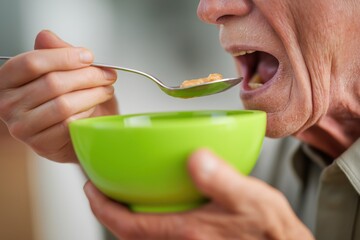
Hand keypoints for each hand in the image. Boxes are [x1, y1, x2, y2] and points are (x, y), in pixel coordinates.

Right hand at [0, 30, 117, 162]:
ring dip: (93, 94)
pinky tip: (94, 107)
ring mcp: (22, 126)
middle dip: (88, 76)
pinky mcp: (40, 144)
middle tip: (107, 75)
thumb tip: (47, 37)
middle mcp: (8, 104)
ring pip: (64, 104)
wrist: (72, 133)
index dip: (64, 57)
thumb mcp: (62, 72)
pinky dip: (87, 113)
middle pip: (52, 83)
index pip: (32, 62)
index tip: (88, 56)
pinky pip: (69, 124)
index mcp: (9, 80)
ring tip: (107, 90)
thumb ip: (55, 53)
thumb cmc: (66, 99)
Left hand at [84, 149, 313, 239]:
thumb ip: (222, 180)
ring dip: (125, 215)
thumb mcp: (251, 199)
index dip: (104, 208)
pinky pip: (159, 232)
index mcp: (188, 230)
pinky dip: (147, 218)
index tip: (90, 188)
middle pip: (129, 232)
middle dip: (108, 212)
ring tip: (119, 194)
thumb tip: (195, 158)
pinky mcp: (195, 238)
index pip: (130, 225)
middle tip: (98, 190)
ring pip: (142, 234)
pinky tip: (155, 202)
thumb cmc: (268, 230)